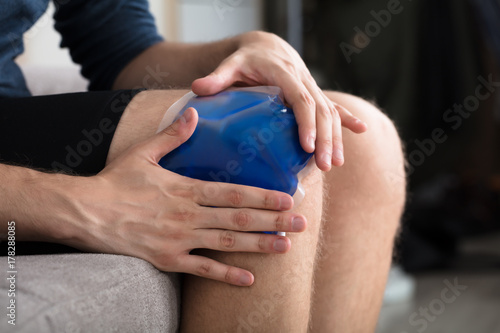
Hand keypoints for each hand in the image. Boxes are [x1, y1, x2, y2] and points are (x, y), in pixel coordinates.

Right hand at [65, 108, 306, 285]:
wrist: (85, 211)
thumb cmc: (115, 181)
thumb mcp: (144, 152)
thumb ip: (172, 135)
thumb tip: (193, 112)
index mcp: (186, 188)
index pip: (233, 192)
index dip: (263, 196)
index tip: (288, 198)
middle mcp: (188, 215)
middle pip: (239, 219)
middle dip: (273, 221)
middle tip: (301, 224)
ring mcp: (179, 239)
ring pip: (227, 244)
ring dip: (259, 245)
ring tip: (285, 246)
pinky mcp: (167, 259)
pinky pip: (202, 269)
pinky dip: (226, 274)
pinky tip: (249, 279)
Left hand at [192, 31, 367, 170]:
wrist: (266, 45)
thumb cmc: (247, 58)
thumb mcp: (231, 64)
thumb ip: (218, 77)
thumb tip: (198, 89)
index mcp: (284, 74)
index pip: (300, 100)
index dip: (306, 123)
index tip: (307, 146)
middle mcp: (303, 80)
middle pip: (320, 110)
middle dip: (325, 139)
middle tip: (324, 165)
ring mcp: (311, 87)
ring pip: (330, 112)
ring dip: (336, 137)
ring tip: (335, 163)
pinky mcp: (314, 93)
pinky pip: (333, 106)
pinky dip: (347, 118)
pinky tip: (361, 130)